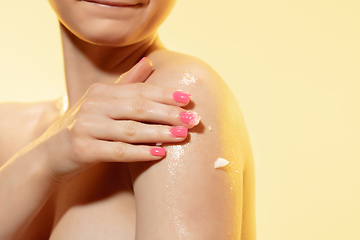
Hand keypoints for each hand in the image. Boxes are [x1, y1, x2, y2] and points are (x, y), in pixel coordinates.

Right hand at [39, 58, 199, 183]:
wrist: (51, 153)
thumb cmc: (86, 125)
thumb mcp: (102, 101)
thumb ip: (127, 83)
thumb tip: (149, 62)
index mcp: (102, 92)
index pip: (140, 91)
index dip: (166, 94)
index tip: (189, 99)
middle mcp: (93, 105)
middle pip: (139, 108)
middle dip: (169, 113)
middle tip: (194, 119)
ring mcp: (86, 127)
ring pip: (131, 130)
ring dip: (160, 132)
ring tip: (183, 135)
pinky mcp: (82, 149)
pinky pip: (118, 151)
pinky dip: (140, 152)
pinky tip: (160, 153)